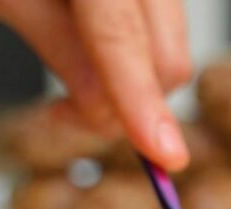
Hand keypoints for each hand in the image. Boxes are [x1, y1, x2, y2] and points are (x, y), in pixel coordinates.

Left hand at [0, 0, 191, 165]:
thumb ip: (59, 48)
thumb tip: (100, 112)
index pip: (124, 37)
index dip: (141, 102)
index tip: (162, 155)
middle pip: (168, 56)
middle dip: (130, 104)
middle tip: (64, 114)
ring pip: (171, 49)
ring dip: (131, 86)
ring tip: (69, 82)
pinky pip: (163, 31)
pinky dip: (131, 59)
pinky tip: (90, 53)